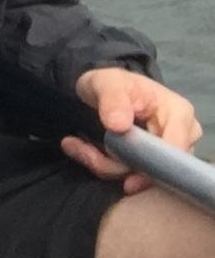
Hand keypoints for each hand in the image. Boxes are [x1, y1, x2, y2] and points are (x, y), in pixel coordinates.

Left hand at [64, 68, 204, 192]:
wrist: (102, 91)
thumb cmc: (112, 83)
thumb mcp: (108, 83)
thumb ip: (113, 100)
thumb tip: (119, 126)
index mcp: (178, 113)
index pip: (176, 147)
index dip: (152, 163)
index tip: (121, 166)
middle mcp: (179, 136)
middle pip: (156, 167)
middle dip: (116, 164)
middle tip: (84, 150)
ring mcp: (165, 152)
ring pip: (138, 174)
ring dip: (104, 164)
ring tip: (77, 145)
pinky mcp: (148, 163)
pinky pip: (126, 174)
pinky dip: (101, 165)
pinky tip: (82, 150)